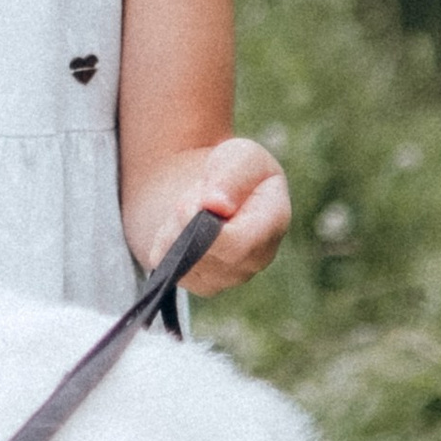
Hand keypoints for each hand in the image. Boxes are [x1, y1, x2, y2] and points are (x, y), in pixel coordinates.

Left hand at [128, 138, 289, 296]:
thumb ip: (231, 175)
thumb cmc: (230, 170)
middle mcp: (256, 259)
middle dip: (185, 221)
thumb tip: (215, 206)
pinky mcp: (202, 284)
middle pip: (206, 255)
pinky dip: (165, 245)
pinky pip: (169, 268)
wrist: (211, 191)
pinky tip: (180, 229)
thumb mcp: (237, 155)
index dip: (206, 225)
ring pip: (184, 263)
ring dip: (174, 231)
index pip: (237, 244)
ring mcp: (230, 277)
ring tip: (187, 210)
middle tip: (189, 197)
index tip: (195, 198)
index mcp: (274, 223)